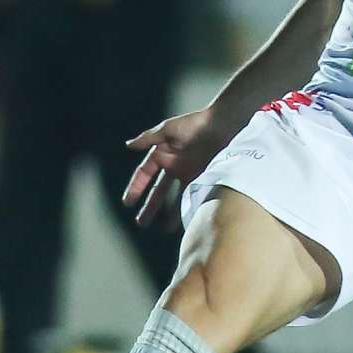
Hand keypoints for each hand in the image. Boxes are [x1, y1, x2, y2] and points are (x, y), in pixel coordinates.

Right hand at [121, 107, 240, 227]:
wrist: (224, 125)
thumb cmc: (195, 123)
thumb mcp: (169, 129)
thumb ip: (149, 138)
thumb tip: (128, 145)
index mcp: (163, 154)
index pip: (145, 174)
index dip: (136, 187)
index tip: (128, 202)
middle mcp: (174, 166)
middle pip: (159, 191)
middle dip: (150, 207)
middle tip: (141, 223)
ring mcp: (189, 174)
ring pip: (175, 197)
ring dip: (169, 213)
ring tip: (164, 230)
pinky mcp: (204, 178)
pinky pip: (193, 197)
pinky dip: (189, 208)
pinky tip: (186, 221)